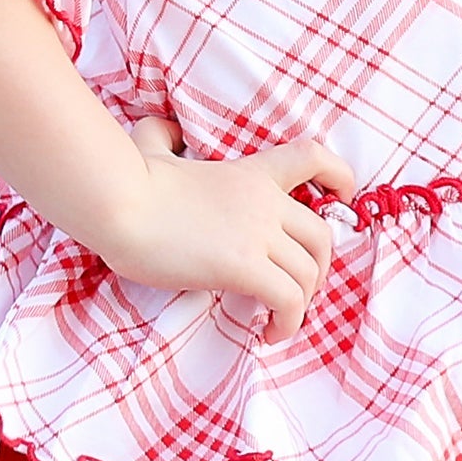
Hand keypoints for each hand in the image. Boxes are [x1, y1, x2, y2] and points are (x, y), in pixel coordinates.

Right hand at [86, 116, 357, 343]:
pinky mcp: (243, 266)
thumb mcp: (152, 147)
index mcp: (250, 174)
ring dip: (302, 305)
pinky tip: (265, 333)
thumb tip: (164, 127)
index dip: (340, 176)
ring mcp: (257, 234)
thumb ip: (163, 135)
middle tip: (295, 292)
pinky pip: (288, 300)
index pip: (313, 157)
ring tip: (278, 322)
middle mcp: (264, 203)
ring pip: (309, 274)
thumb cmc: (129, 180)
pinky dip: (287, 323)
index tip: (344, 197)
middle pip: (322, 236)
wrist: (116, 202)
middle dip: (319, 269)